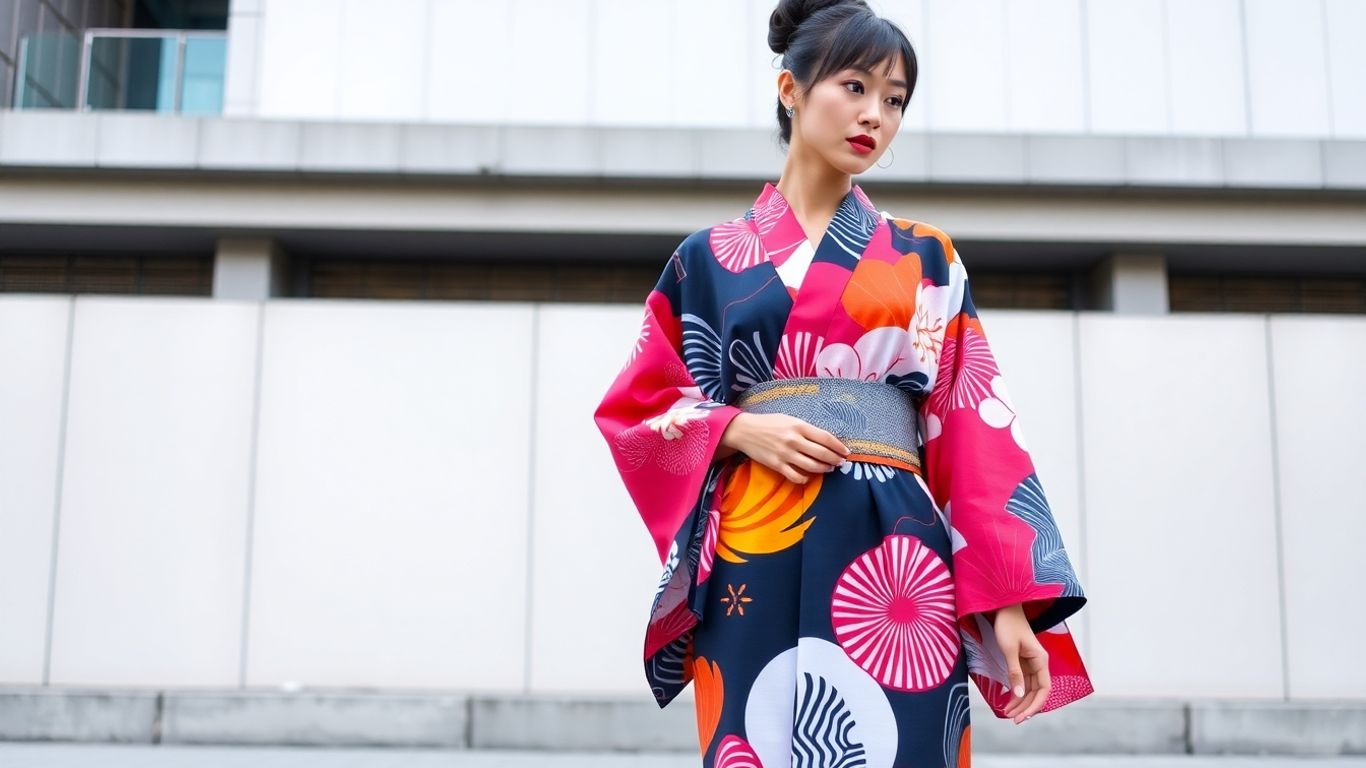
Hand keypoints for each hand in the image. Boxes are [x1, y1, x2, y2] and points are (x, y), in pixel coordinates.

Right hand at [717, 412, 850, 483]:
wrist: (744, 430)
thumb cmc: (768, 423)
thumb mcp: (789, 419)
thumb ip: (805, 429)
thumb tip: (823, 440)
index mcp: (798, 426)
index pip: (825, 438)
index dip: (838, 446)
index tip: (846, 452)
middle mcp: (793, 440)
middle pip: (822, 453)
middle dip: (835, 459)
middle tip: (840, 462)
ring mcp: (785, 454)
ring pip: (812, 466)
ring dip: (824, 469)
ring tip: (828, 468)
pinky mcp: (776, 465)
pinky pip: (796, 476)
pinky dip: (805, 479)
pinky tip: (808, 476)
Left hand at [991, 603, 1049, 723]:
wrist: (1004, 607)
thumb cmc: (1008, 625)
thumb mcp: (1009, 650)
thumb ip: (1015, 672)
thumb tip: (1020, 694)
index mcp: (1041, 660)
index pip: (1044, 689)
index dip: (1035, 705)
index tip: (1023, 716)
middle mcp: (1039, 664)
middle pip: (1037, 692)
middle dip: (1025, 707)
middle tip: (1012, 719)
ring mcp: (1031, 663)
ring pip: (1029, 688)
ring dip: (1020, 702)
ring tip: (1007, 713)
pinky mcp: (1023, 662)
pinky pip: (1022, 681)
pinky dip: (1016, 692)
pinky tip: (1008, 701)